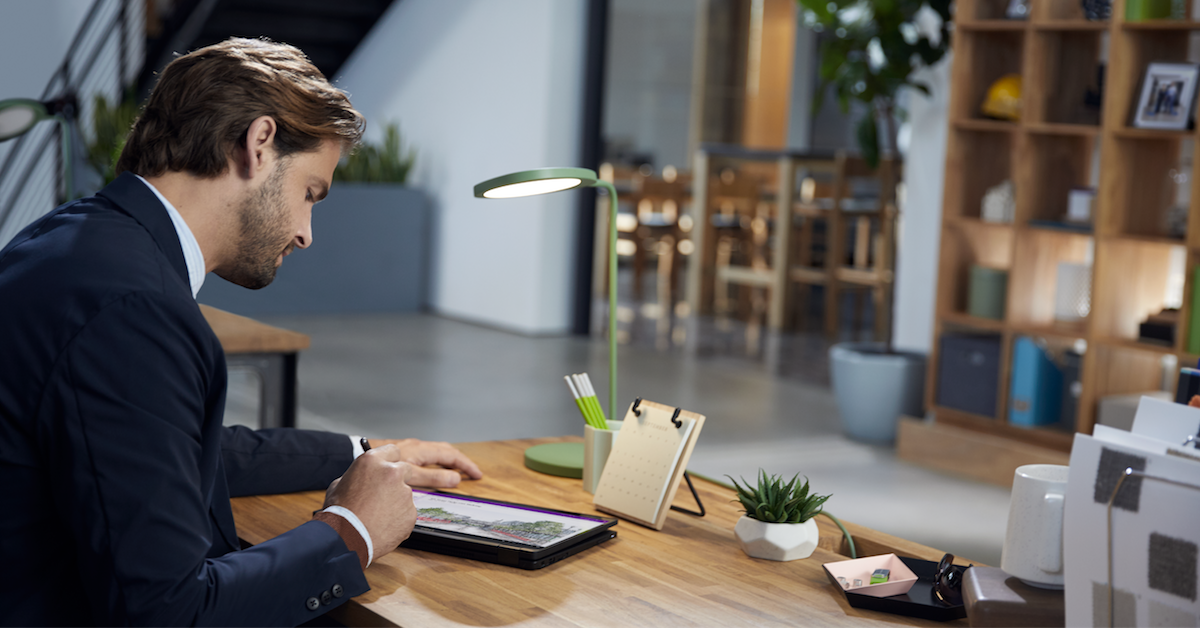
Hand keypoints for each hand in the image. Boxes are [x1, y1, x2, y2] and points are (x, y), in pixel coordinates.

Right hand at [323, 445, 416, 561]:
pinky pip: (407, 512)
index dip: (389, 461)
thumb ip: (359, 476)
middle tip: (383, 494)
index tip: (387, 468)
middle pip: (404, 470)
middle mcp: (392, 473)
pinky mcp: (411, 513)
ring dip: (396, 501)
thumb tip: (364, 478)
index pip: (392, 450)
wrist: (346, 538)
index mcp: (373, 461)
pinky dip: (399, 518)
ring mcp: (404, 493)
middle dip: (396, 480)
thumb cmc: (339, 513)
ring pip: (405, 493)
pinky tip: (383, 524)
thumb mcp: (339, 484)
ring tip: (378, 514)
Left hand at [365, 438, 482, 487]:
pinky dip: (435, 463)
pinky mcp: (400, 453)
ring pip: (434, 453)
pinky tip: (432, 471)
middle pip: (445, 451)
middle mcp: (416, 446)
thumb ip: (433, 478)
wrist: (355, 458)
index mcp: (421, 450)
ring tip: (456, 472)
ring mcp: (408, 448)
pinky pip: (424, 456)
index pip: (451, 455)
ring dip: (448, 461)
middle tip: (473, 473)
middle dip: (460, 461)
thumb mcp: (410, 475)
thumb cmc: (380, 469)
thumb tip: (455, 479)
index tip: (477, 475)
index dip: (465, 465)